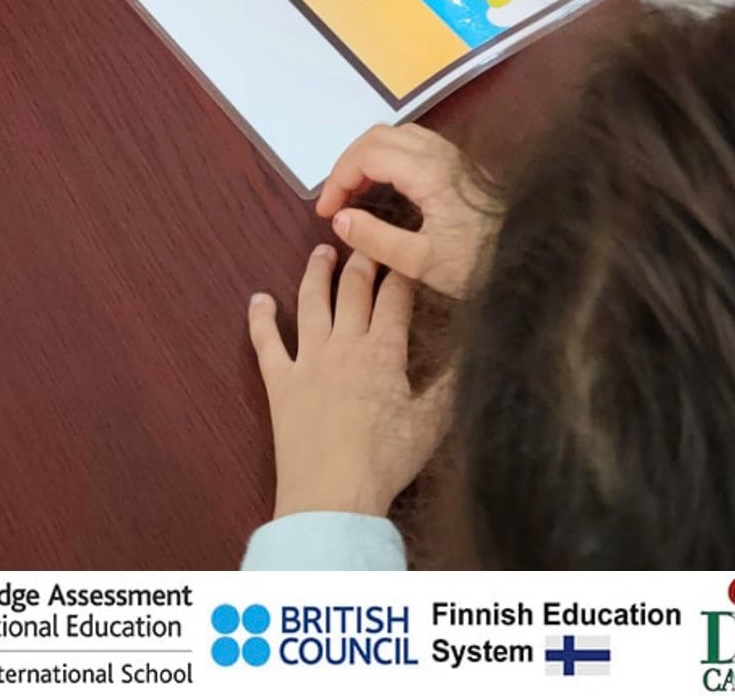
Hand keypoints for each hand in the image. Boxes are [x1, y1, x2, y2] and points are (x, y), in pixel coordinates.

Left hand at [248, 245, 451, 519]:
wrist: (332, 497)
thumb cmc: (385, 462)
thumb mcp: (432, 423)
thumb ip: (450, 383)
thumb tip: (476, 349)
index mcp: (384, 351)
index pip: (396, 295)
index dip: (402, 268)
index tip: (405, 247)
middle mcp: (346, 344)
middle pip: (354, 287)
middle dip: (363, 257)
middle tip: (366, 238)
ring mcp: (309, 359)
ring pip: (312, 301)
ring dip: (316, 272)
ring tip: (321, 252)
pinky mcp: (280, 381)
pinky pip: (266, 342)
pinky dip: (260, 319)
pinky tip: (258, 299)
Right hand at [316, 124, 497, 297]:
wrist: (531, 255)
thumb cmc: (479, 261)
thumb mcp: (422, 262)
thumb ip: (377, 240)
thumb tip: (340, 219)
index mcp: (426, 171)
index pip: (366, 155)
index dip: (338, 179)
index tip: (326, 212)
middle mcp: (437, 152)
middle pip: (378, 136)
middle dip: (349, 164)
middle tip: (336, 201)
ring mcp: (450, 153)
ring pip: (396, 134)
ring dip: (368, 156)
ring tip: (356, 193)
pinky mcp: (458, 162)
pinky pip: (413, 143)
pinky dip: (388, 156)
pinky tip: (386, 186)